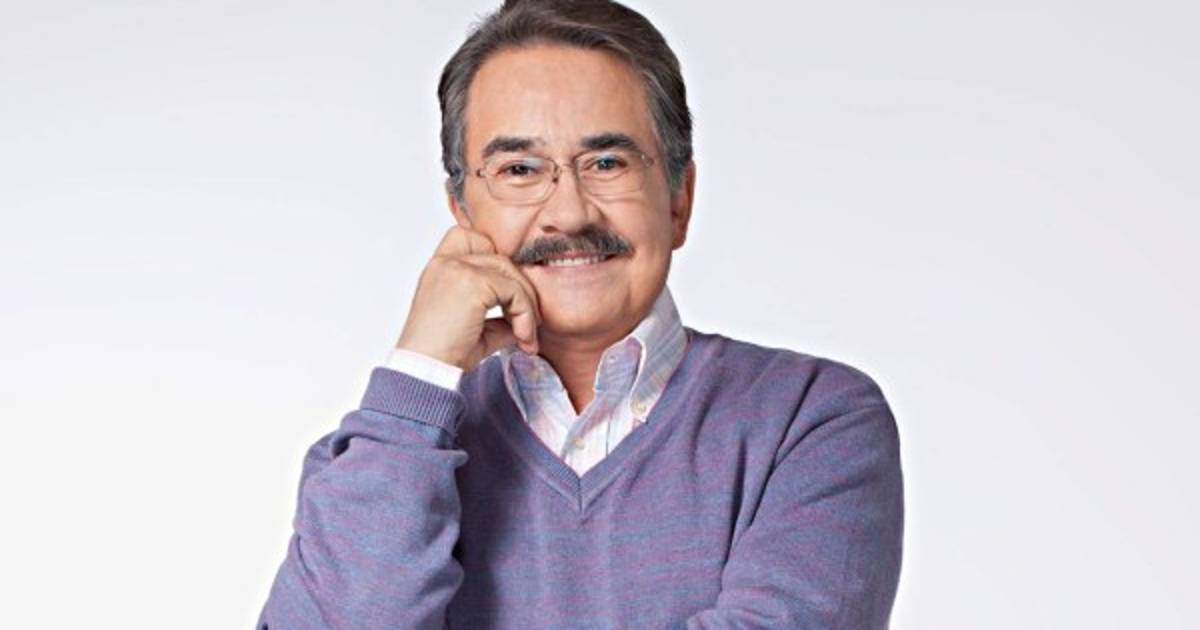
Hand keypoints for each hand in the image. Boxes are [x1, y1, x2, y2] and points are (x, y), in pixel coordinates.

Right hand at [395, 226, 541, 371]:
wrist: (425, 370)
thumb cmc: (443, 355)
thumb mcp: (475, 329)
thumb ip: (500, 318)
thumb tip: (527, 319)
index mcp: (439, 269)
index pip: (470, 238)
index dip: (494, 259)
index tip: (505, 295)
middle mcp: (446, 263)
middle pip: (500, 258)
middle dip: (521, 290)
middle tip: (530, 324)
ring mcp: (458, 269)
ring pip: (511, 274)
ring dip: (527, 306)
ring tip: (527, 336)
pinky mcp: (473, 284)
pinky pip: (515, 292)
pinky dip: (525, 316)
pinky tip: (522, 339)